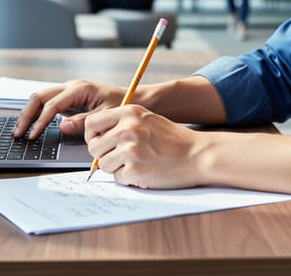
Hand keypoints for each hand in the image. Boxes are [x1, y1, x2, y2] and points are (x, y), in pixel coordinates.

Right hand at [13, 79, 123, 140]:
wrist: (133, 99)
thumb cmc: (122, 105)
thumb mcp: (104, 116)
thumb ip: (83, 122)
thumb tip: (62, 127)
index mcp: (79, 89)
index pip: (52, 105)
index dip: (40, 121)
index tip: (33, 136)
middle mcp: (70, 87)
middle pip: (39, 97)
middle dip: (27, 115)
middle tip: (18, 133)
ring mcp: (68, 92)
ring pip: (40, 99)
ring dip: (29, 114)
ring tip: (20, 131)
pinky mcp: (68, 99)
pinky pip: (47, 104)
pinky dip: (37, 114)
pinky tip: (31, 126)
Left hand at [84, 105, 202, 188]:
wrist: (198, 155)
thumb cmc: (174, 140)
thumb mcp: (147, 119)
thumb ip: (122, 123)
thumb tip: (96, 138)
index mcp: (129, 112)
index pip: (92, 123)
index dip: (93, 135)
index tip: (100, 142)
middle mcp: (127, 129)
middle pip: (94, 146)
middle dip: (103, 154)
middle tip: (121, 156)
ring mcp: (130, 150)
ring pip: (103, 164)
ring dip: (116, 167)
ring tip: (136, 163)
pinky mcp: (134, 170)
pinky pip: (118, 178)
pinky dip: (128, 178)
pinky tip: (144, 170)